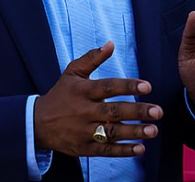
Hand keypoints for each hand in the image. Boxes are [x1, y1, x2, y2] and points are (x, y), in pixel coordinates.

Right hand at [34, 41, 162, 156]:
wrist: (37, 123)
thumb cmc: (60, 94)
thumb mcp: (72, 73)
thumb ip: (92, 58)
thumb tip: (111, 44)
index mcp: (83, 91)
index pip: (108, 87)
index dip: (128, 86)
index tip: (147, 86)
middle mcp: (84, 111)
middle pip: (113, 112)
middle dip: (137, 112)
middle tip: (158, 111)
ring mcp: (83, 131)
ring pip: (112, 133)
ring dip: (134, 132)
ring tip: (153, 130)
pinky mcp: (84, 148)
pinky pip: (106, 150)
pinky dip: (123, 151)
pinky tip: (140, 149)